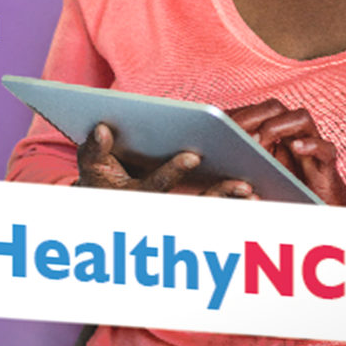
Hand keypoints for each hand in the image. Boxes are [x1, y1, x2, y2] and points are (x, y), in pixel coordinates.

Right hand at [73, 123, 266, 198]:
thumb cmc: (98, 181)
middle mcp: (157, 210)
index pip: (155, 185)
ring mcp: (174, 216)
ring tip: (254, 191)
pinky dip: (231, 204)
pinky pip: (215, 214)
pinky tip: (252, 195)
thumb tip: (102, 128)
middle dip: (219, 195)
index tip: (193, 155)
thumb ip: (94, 148)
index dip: (173, 170)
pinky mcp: (188, 217)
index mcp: (134, 196)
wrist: (102, 211)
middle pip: (192, 206)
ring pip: (208, 213)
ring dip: (231, 203)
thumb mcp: (91, 166)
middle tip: (244, 185)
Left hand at [223, 99, 345, 207]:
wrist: (320, 209)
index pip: (253, 110)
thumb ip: (240, 163)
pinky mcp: (326, 163)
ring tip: (259, 141)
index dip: (235, 113)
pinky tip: (296, 148)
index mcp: (273, 133)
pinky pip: (325, 148)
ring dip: (278, 126)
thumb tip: (209, 156)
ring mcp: (311, 146)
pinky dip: (311, 145)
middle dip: (252, 116)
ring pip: (301, 118)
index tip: (214, 122)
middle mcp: (292, 133)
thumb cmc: (283, 192)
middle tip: (233, 131)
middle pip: (275, 108)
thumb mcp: (255, 177)